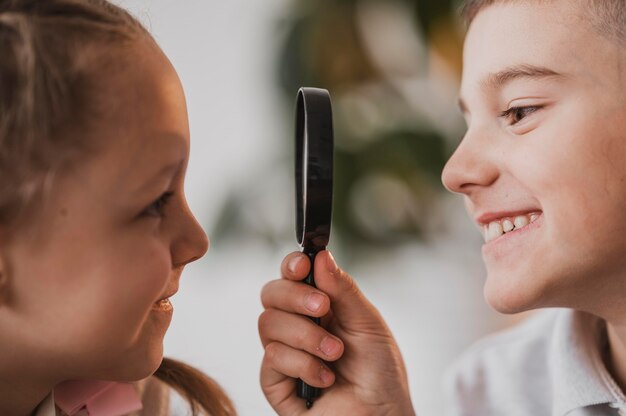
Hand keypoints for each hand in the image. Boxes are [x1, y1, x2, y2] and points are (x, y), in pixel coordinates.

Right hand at [259, 250, 414, 414]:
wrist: (381, 415)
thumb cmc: (379, 372)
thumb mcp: (368, 323)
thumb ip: (343, 290)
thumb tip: (322, 256)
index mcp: (319, 306)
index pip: (292, 277)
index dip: (291, 266)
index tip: (303, 265)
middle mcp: (298, 326)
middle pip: (271, 294)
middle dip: (295, 297)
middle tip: (323, 308)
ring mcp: (285, 353)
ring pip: (268, 324)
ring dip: (307, 337)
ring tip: (335, 353)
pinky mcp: (276, 383)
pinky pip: (272, 358)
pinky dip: (302, 365)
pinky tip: (325, 378)